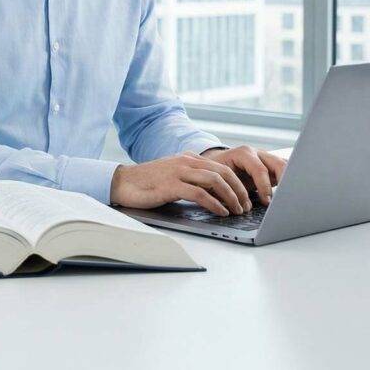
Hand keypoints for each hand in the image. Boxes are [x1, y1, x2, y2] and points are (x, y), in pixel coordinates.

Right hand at [110, 152, 253, 215]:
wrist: (122, 182)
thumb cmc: (148, 183)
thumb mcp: (173, 175)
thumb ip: (191, 177)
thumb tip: (215, 193)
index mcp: (188, 158)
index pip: (221, 167)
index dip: (238, 182)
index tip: (245, 198)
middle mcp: (185, 161)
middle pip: (223, 172)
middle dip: (239, 190)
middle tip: (246, 206)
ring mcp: (178, 172)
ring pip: (215, 181)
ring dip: (231, 197)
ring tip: (236, 210)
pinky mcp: (170, 185)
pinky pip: (200, 193)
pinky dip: (214, 203)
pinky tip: (220, 212)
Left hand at [200, 146, 286, 206]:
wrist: (216, 164)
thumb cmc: (217, 173)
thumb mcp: (220, 179)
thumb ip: (232, 190)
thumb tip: (244, 207)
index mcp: (243, 153)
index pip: (259, 169)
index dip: (264, 186)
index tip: (267, 201)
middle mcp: (257, 153)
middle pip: (279, 164)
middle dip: (284, 182)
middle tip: (284, 200)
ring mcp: (267, 158)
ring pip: (286, 166)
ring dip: (290, 181)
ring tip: (290, 198)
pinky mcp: (273, 166)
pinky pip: (287, 171)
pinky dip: (290, 182)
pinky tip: (290, 194)